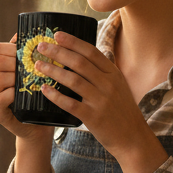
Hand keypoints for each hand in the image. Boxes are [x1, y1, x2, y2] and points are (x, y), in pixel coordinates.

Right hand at [0, 36, 51, 146]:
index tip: (28, 55)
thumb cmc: (37, 96)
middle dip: (15, 63)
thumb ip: (27, 55)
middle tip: (31, 70)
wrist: (38, 126)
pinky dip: (11, 95)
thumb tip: (22, 33)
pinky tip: (22, 95)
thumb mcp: (33, 73)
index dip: (11, 48)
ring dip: (14, 78)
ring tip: (28, 82)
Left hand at [33, 32, 167, 172]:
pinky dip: (55, 96)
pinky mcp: (93, 117)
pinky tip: (44, 90)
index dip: (73, 42)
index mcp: (113, 74)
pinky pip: (70, 104)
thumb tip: (80, 58)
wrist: (133, 138)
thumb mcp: (118, 86)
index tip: (57, 35)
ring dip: (53, 71)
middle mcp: (108, 84)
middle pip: (79, 62)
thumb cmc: (122, 111)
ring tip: (39, 65)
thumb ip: (102, 73)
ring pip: (73, 80)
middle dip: (58, 52)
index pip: (91, 52)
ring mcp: (101, 101)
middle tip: (41, 47)